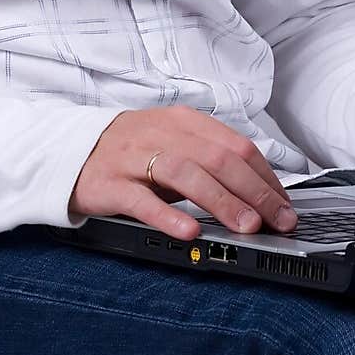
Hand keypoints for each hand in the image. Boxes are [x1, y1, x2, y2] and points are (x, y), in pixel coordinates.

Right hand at [69, 106, 296, 239]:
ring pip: (185, 174)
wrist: (69, 150)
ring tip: (245, 226)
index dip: (265, 177)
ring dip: (221, 201)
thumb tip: (257, 194)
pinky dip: (167, 216)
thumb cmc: (132, 152)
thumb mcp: (174, 147)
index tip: (285, 205)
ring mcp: (134, 157)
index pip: (236, 145)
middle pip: (218, 158)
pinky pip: (140, 199)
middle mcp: (163, 134)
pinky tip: (188, 231)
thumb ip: (209, 163)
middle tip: (277, 220)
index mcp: (185, 122)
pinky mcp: (108, 183)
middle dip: (254, 191)